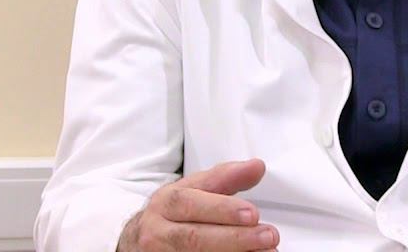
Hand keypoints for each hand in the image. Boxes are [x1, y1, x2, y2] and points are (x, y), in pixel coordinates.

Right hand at [117, 159, 278, 251]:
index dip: (222, 209)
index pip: (191, 203)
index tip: (253, 213)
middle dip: (234, 237)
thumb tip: (256, 167)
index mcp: (166, 202)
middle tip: (267, 236)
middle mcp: (158, 231)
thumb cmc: (173, 214)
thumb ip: (225, 179)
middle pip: (194, 237)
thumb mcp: (192, 190)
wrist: (140, 240)